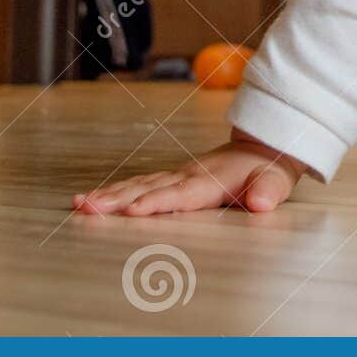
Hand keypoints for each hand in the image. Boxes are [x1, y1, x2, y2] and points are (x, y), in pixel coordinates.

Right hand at [71, 129, 308, 215]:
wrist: (263, 146)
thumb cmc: (268, 168)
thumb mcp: (277, 179)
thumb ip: (269, 191)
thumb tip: (260, 204)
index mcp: (210, 180)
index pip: (180, 194)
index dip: (157, 202)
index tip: (132, 210)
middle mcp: (187, 176)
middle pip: (147, 188)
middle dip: (116, 199)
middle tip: (86, 208)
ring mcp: (176, 175)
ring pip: (137, 185)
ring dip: (108, 196)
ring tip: (79, 205)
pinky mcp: (171, 178)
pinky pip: (138, 184)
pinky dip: (114, 192)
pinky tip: (93, 200)